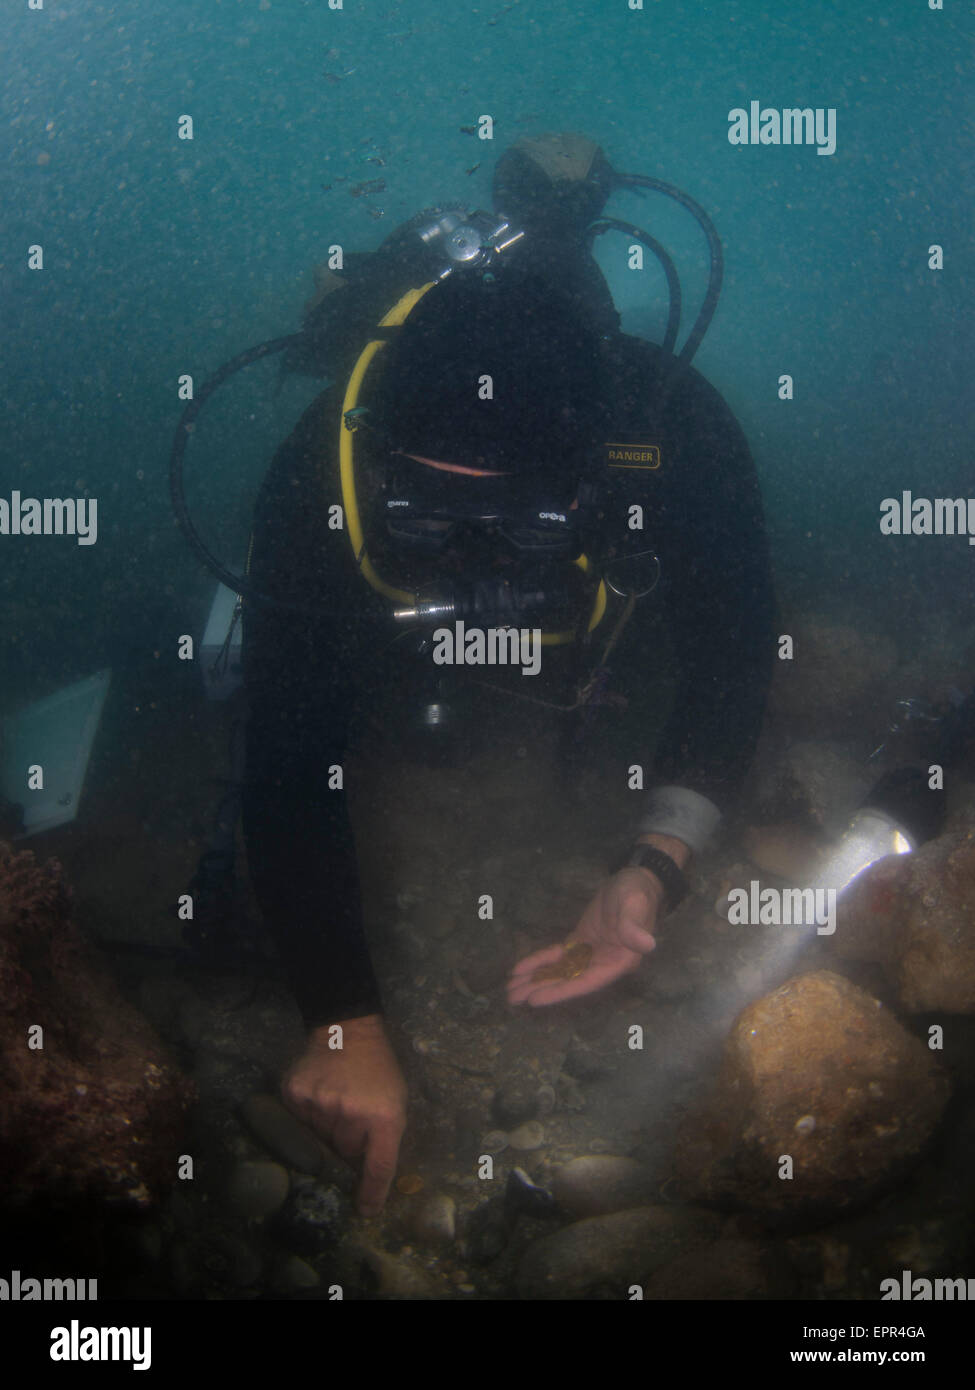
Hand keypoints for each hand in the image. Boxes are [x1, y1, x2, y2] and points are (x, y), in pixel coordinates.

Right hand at [282, 1013, 407, 1218]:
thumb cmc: (378, 1069)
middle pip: (344, 1153)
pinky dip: (307, 1115)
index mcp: (384, 1116)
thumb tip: (367, 1177)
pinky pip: (299, 1121)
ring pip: (319, 1138)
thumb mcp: (395, 1101)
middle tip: (350, 1117)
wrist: (348, 1030)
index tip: (365, 1211)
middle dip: (347, 1144)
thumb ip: (385, 1137)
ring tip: (335, 1100)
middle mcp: (352, 1112)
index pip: (378, 1167)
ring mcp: (322, 1103)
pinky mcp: (297, 1094)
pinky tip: (318, 1094)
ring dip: (326, 1129)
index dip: (372, 1193)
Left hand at [507, 866, 665, 1006]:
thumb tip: (647, 944)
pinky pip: (558, 955)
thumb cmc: (637, 893)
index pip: (586, 982)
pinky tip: (520, 968)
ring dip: (536, 979)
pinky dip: (539, 961)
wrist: (635, 880)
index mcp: (619, 962)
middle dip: (541, 989)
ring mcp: (590, 953)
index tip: (535, 1000)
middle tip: (512, 998)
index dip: (560, 992)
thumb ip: (634, 927)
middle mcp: (603, 963)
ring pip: (560, 971)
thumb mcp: (634, 906)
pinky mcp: (580, 942)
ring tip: (511, 989)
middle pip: (568, 981)